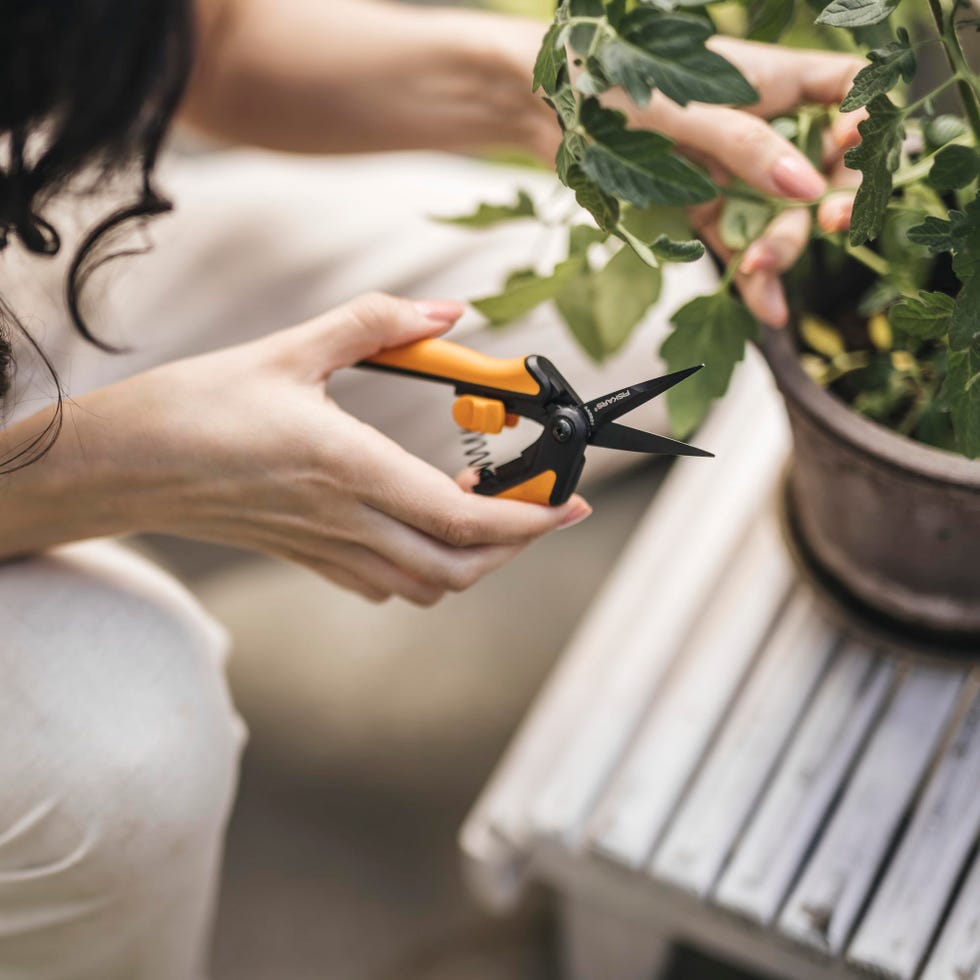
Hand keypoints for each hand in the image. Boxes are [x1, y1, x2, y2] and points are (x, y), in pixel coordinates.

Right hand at [111, 293, 590, 604]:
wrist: (123, 466)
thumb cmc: (197, 409)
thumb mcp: (291, 350)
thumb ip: (376, 324)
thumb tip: (444, 313)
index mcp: (351, 469)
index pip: (466, 518)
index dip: (532, 518)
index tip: (573, 500)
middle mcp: (347, 523)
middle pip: (461, 567)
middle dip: (517, 544)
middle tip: (537, 500)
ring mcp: (328, 550)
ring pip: (429, 585)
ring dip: (474, 557)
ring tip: (487, 509)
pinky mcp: (309, 558)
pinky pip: (387, 584)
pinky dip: (427, 567)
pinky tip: (423, 523)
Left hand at [619, 40, 865, 325]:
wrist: (544, 108)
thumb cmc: (608, 81)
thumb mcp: (682, 109)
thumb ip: (744, 145)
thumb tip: (805, 185)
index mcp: (768, 78)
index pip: (846, 89)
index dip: (864, 119)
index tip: (851, 147)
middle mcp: (759, 125)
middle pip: (821, 167)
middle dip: (829, 200)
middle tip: (829, 223)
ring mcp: (733, 169)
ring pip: (780, 215)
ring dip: (782, 247)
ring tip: (762, 271)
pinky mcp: (704, 205)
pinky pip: (739, 242)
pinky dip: (751, 274)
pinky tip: (767, 305)